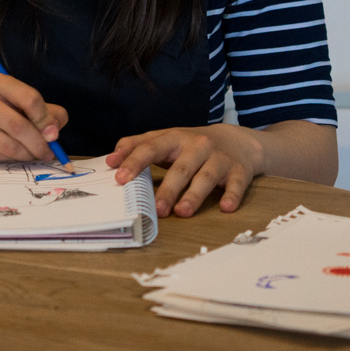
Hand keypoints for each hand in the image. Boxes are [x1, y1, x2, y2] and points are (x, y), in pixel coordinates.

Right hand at [0, 72, 68, 161]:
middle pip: (17, 125)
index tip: (53, 133)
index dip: (45, 119)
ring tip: (34, 154)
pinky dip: (14, 160)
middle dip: (38, 143)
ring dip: (28, 154)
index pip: (29, 98)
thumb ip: (50, 114)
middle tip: (48, 152)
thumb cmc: (8, 111)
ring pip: (9, 145)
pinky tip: (17, 155)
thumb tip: (52, 133)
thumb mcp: (30, 105)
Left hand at [107, 124, 263, 217]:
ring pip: (207, 176)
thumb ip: (138, 146)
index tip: (120, 178)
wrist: (238, 140)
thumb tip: (110, 160)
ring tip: (182, 211)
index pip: (151, 148)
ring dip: (194, 195)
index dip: (135, 162)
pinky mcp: (239, 171)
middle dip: (168, 188)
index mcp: (175, 138)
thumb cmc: (192, 144)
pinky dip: (232, 195)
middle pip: (181, 167)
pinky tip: (226, 207)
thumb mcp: (166, 139)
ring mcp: (220, 158)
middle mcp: (198, 146)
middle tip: (155, 208)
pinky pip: (237, 184)